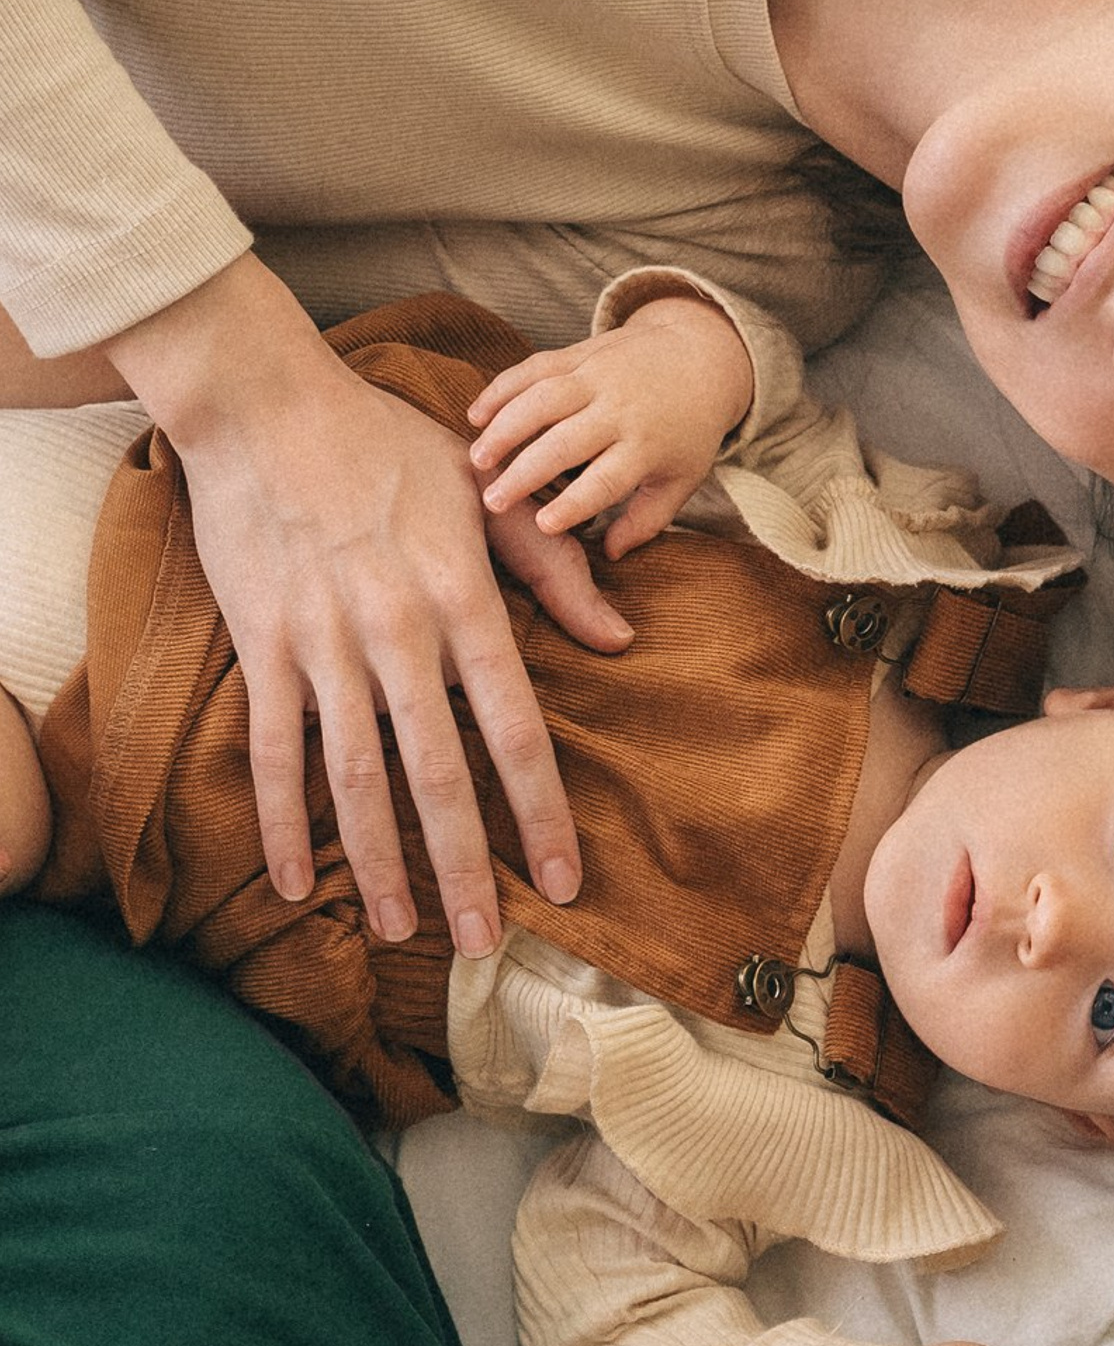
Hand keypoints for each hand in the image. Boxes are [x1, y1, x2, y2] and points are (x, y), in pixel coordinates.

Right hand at [107, 255, 629, 949]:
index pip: (515, 729)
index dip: (541, 812)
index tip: (565, 879)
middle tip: (481, 941)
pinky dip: (281, 819)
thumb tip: (620, 636)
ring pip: (356, 776)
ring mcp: (324, 643)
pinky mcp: (263, 645)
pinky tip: (295, 880)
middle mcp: (397, 634)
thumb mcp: (488, 497)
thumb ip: (555, 571)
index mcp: (464, 601)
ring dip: (379, 861)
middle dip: (463, 866)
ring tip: (402, 927)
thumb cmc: (386, 445)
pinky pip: (273, 748)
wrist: (266, 404)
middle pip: (436, 774)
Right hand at [467, 294, 754, 561]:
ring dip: (505, 429)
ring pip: (542, 400)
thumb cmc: (685, 430)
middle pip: (566, 443)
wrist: (697, 354)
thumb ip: (647, 519)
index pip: (606, 480)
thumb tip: (611, 554)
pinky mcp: (578, 353)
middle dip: (526, 472)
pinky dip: (501, 388)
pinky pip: (533, 368)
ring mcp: (597, 377)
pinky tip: (475, 415)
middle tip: (493, 502)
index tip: (543, 526)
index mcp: (646, 446)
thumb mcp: (681, 478)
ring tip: (477, 460)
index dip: (575, 503)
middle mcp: (620, 410)